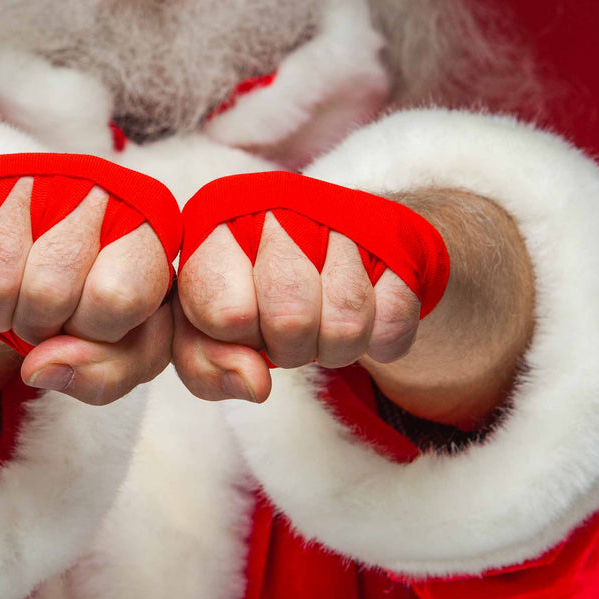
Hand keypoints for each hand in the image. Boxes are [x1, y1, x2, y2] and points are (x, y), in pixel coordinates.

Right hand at [0, 176, 171, 404]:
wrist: (37, 254)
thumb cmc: (95, 301)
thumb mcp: (126, 349)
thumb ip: (107, 372)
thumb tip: (41, 368)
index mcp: (147, 229)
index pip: (116, 297)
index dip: (93, 331)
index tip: (89, 323)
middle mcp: (90, 189)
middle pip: (48, 291)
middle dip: (40, 328)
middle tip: (46, 316)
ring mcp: (25, 182)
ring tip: (14, 301)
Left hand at [172, 212, 419, 402]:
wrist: (324, 244)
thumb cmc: (249, 290)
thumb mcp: (204, 331)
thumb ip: (205, 364)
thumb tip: (254, 386)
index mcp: (218, 228)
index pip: (226, 311)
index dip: (239, 339)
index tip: (243, 326)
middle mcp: (280, 212)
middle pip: (291, 319)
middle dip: (288, 349)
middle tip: (285, 334)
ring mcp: (342, 223)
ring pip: (346, 324)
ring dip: (334, 349)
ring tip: (321, 328)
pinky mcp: (394, 242)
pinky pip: (393, 321)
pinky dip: (379, 341)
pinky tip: (361, 319)